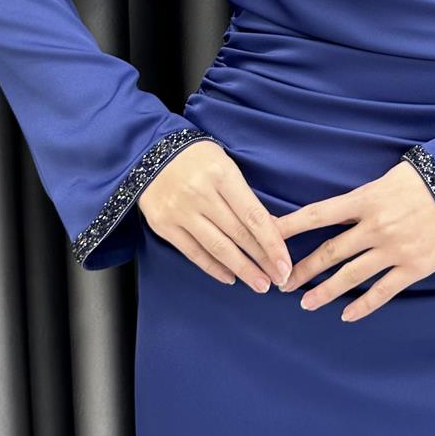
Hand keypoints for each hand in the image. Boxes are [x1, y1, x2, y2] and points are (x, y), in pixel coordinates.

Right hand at [137, 139, 291, 291]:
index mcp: (222, 174)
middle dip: (262, 260)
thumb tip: (271, 229)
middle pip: (238, 234)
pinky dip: (213, 267)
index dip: (272, 243)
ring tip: (260, 284)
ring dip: (242, 269)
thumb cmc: (197, 157)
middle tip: (279, 279)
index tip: (285, 263)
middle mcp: (201, 194)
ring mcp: (180, 211)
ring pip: (217, 247)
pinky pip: (193, 252)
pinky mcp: (164, 225)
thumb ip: (244, 196)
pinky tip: (230, 277)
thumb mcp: (225, 164)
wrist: (149, 151)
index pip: (253, 215)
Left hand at [275, 159, 434, 321]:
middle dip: (302, 269)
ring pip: (350, 276)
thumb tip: (344, 208)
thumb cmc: (431, 179)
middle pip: (329, 251)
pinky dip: (362, 306)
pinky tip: (346, 315)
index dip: (290, 226)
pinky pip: (382, 292)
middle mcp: (375, 226)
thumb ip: (366, 196)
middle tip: (280, 282)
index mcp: (366, 198)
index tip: (266, 235)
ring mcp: (394, 249)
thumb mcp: (392, 177)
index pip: (318, 214)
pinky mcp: (413, 268)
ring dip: (325, 291)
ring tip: (305, 303)